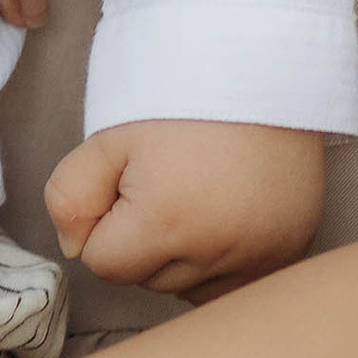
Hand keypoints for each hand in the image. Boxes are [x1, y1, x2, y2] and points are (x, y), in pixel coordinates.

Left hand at [43, 119, 324, 302]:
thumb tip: (76, 249)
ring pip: (189, 286)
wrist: (263, 71)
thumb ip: (70, 197)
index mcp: (166, 223)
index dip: (104, 224)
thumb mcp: (109, 138)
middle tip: (167, 180)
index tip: (127, 182)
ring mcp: (259, 256)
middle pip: (148, 279)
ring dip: (182, 255)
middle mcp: (217, 252)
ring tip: (198, 194)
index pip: (104, 265)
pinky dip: (221, 260)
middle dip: (143, 241)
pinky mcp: (287, 252)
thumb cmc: (182, 100)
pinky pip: (233, 283)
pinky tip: (225, 213)